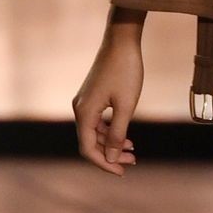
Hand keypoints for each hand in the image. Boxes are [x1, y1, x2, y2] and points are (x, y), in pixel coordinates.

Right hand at [73, 24, 143, 173]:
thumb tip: (111, 158)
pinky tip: (126, 136)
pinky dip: (110, 131)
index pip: (88, 149)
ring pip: (95, 132)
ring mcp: (85, 102)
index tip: (122, 172)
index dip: (104, 164)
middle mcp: (80, 109)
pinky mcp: (92, 96)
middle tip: (133, 162)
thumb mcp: (126, 106)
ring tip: (133, 151)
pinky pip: (97, 121)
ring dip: (112, 144)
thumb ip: (117, 133)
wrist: (121, 41)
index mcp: (84, 113)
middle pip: (90, 142)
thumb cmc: (126, 71)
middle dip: (110, 155)